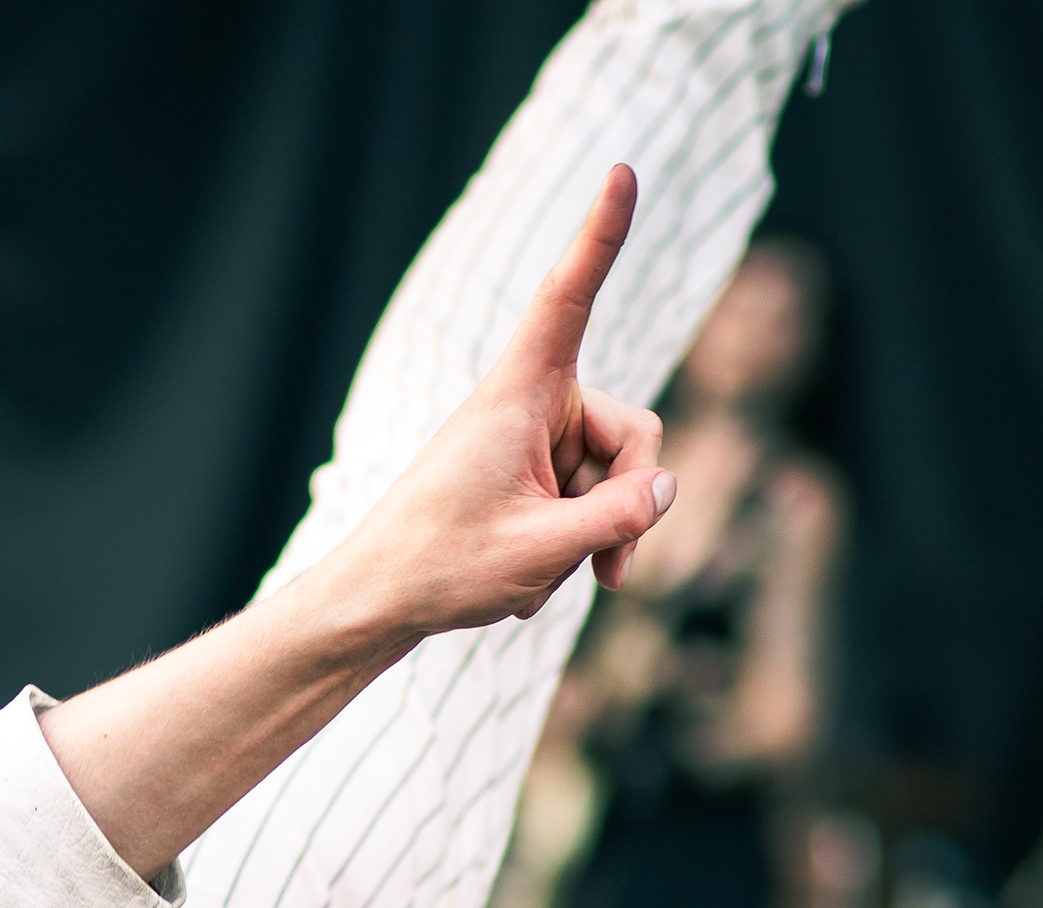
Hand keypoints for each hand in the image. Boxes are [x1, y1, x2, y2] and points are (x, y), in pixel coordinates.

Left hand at [324, 168, 673, 633]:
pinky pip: (585, 503)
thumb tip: (666, 486)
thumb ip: (616, 518)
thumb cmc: (440, 567)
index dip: (599, 236)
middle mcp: (529, 404)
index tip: (620, 170)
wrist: (376, 602)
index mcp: (517, 394)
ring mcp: (532, 441)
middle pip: (630, 434)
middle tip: (612, 572)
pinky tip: (525, 577)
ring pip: (612, 479)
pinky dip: (569, 546)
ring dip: (592, 536)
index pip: (567, 300)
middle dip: (628, 504)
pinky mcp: (531, 474)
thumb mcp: (541, 551)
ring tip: (537, 577)